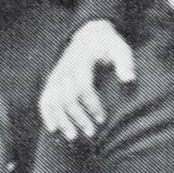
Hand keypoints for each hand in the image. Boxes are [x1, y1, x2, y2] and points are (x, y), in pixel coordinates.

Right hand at [40, 20, 135, 140]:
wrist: (89, 35)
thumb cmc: (108, 45)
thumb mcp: (120, 48)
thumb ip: (125, 62)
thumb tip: (129, 80)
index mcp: (82, 60)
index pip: (82, 86)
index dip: (91, 104)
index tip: (102, 119)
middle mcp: (65, 68)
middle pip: (66, 96)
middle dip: (78, 117)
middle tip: (92, 133)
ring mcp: (56, 74)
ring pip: (53, 100)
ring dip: (61, 120)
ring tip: (73, 138)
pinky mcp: (52, 80)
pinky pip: (45, 98)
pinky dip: (47, 114)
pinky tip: (53, 129)